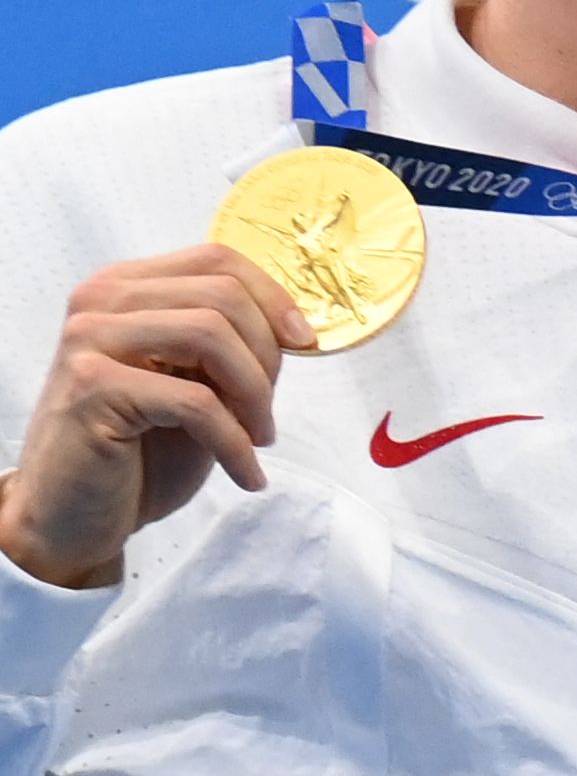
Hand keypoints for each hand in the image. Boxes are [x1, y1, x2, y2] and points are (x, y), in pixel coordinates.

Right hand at [0, 245, 312, 589]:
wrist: (73, 515)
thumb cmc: (138, 452)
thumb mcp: (192, 383)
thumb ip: (228, 345)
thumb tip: (295, 329)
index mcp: (125, 288)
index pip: (218, 260)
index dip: (275, 299)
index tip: (304, 344)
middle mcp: (100, 302)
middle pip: (222, 296)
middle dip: (267, 357)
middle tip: (266, 412)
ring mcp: (90, 340)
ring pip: (211, 336)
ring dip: (254, 395)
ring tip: (257, 437)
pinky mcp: (93, 388)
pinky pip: (196, 403)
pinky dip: (235, 443)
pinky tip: (245, 473)